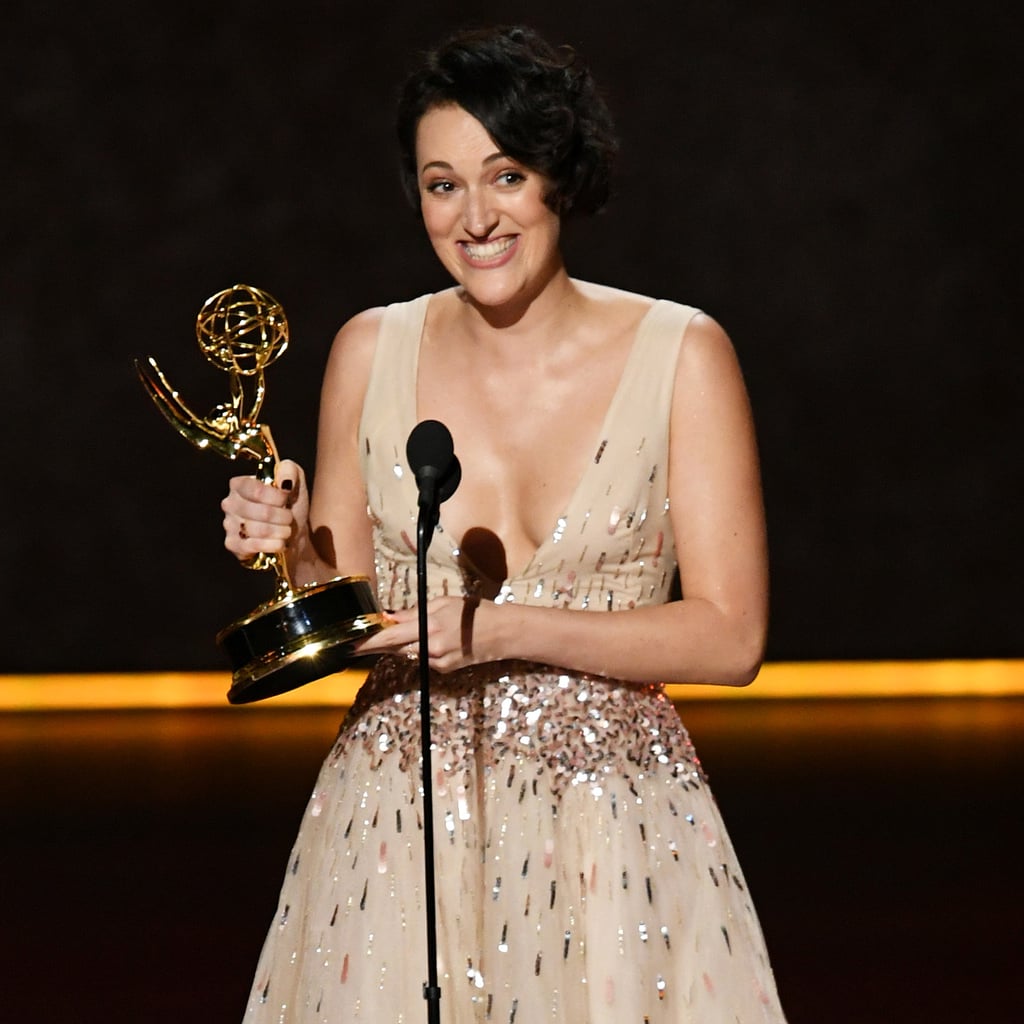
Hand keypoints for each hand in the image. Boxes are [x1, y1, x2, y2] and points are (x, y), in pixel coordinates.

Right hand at [221, 459, 307, 560]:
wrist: (293, 535)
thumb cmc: (290, 506)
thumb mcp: (295, 483)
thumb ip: (290, 471)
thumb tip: (284, 479)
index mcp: (240, 484)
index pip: (257, 490)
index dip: (277, 497)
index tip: (286, 499)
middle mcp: (230, 503)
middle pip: (262, 512)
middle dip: (283, 517)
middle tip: (288, 517)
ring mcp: (229, 525)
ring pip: (260, 530)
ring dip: (281, 531)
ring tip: (285, 529)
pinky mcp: (232, 544)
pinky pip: (254, 546)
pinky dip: (273, 545)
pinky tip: (279, 542)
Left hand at [357, 596, 492, 672]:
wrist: (503, 633)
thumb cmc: (474, 612)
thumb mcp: (443, 603)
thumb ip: (413, 612)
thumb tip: (389, 617)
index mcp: (429, 626)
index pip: (390, 636)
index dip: (368, 641)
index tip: (350, 643)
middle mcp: (431, 648)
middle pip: (394, 648)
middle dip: (376, 645)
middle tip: (356, 644)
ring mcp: (438, 662)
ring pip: (407, 654)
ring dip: (397, 646)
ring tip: (393, 636)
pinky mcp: (444, 670)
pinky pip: (422, 659)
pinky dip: (418, 650)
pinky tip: (428, 640)